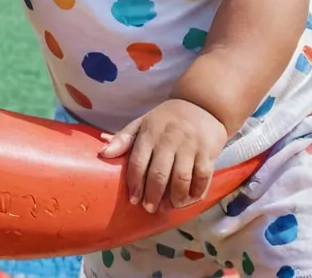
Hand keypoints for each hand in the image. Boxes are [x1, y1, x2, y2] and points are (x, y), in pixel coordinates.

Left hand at [98, 99, 227, 212]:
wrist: (202, 104)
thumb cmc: (167, 119)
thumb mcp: (144, 123)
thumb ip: (124, 138)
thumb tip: (103, 153)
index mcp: (150, 132)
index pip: (138, 161)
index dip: (135, 184)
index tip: (134, 199)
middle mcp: (170, 139)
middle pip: (159, 175)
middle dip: (152, 196)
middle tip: (149, 208)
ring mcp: (190, 146)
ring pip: (181, 180)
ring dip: (174, 199)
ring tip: (168, 206)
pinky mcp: (208, 153)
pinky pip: (201, 179)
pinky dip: (194, 194)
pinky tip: (187, 199)